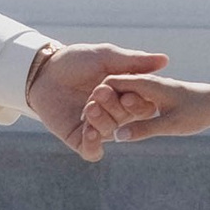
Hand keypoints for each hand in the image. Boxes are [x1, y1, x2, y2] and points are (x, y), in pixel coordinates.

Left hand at [24, 43, 166, 163]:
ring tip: (89, 105)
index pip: (143, 107)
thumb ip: (134, 61)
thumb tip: (165, 60)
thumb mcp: (106, 57)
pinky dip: (93, 145)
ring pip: (110, 133)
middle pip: (127, 120)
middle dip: (115, 107)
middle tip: (99, 91)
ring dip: (102, 120)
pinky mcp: (78, 138)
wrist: (45, 70)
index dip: (139, 103)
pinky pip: (92, 151)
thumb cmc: (77, 60)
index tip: (129, 94)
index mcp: (125, 96)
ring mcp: (96, 127)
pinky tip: (89, 132)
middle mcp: (114, 114)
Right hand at [80, 73, 209, 146]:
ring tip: (93, 125)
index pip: (113, 83)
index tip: (84, 115)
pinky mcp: (155, 99)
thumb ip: (144, 129)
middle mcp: (147, 84)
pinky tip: (114, 126)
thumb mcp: (172, 124)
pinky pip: (131, 103)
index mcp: (148, 84)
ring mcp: (150, 90)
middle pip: (114, 89)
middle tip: (83, 121)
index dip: (96, 98)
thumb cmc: (200, 112)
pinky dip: (120, 112)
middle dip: (98, 104)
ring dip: (108, 108)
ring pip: (122, 96)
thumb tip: (117, 137)